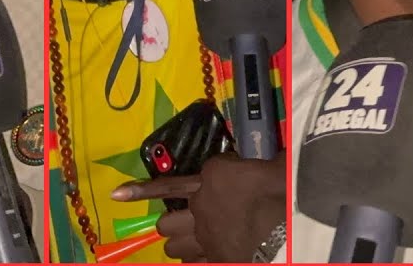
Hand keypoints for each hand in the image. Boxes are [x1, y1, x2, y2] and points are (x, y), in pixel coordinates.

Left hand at [113, 152, 285, 262]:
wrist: (294, 224)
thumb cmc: (290, 187)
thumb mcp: (278, 164)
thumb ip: (267, 161)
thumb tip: (278, 156)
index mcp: (216, 174)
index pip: (174, 181)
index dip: (144, 189)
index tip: (118, 194)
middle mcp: (201, 204)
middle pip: (167, 218)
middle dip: (176, 219)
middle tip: (189, 219)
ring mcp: (205, 236)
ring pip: (171, 245)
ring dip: (180, 242)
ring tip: (191, 242)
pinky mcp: (215, 259)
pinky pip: (189, 263)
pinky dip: (192, 260)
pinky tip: (196, 258)